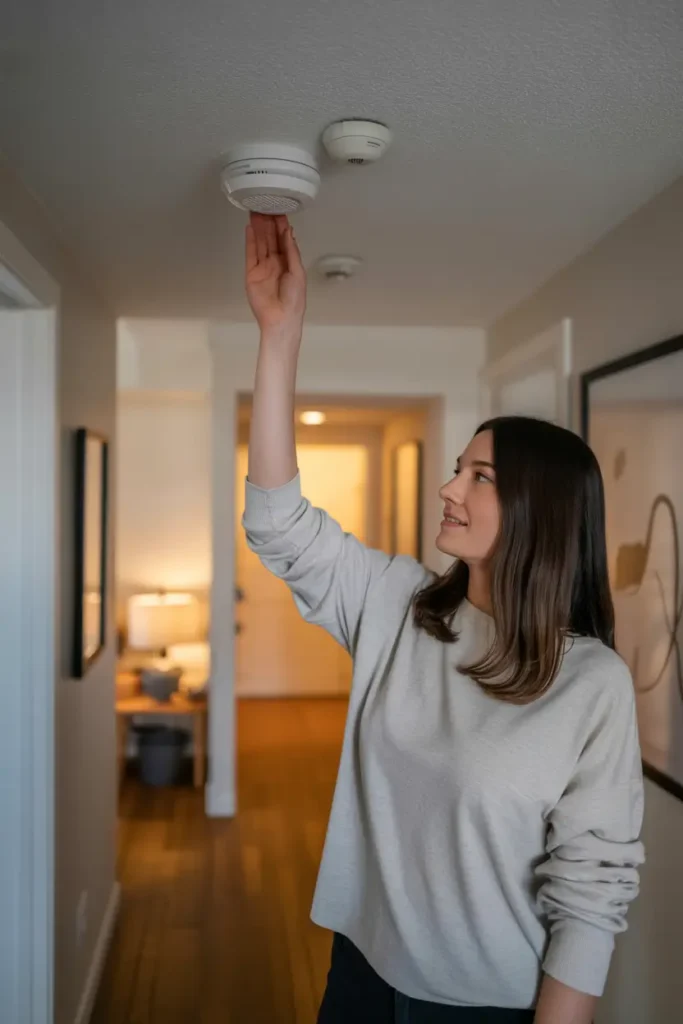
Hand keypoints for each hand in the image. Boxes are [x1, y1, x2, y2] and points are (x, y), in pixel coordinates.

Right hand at [245, 213, 305, 334]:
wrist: (281, 318)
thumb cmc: (293, 300)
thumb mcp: (298, 271)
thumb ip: (292, 250)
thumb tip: (289, 232)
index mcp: (288, 263)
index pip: (283, 239)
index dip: (281, 225)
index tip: (279, 210)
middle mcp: (275, 263)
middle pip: (270, 238)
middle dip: (268, 222)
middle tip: (265, 205)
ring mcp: (262, 267)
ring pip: (260, 243)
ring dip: (258, 228)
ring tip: (255, 211)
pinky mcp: (251, 273)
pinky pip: (250, 253)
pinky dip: (249, 240)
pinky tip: (249, 228)